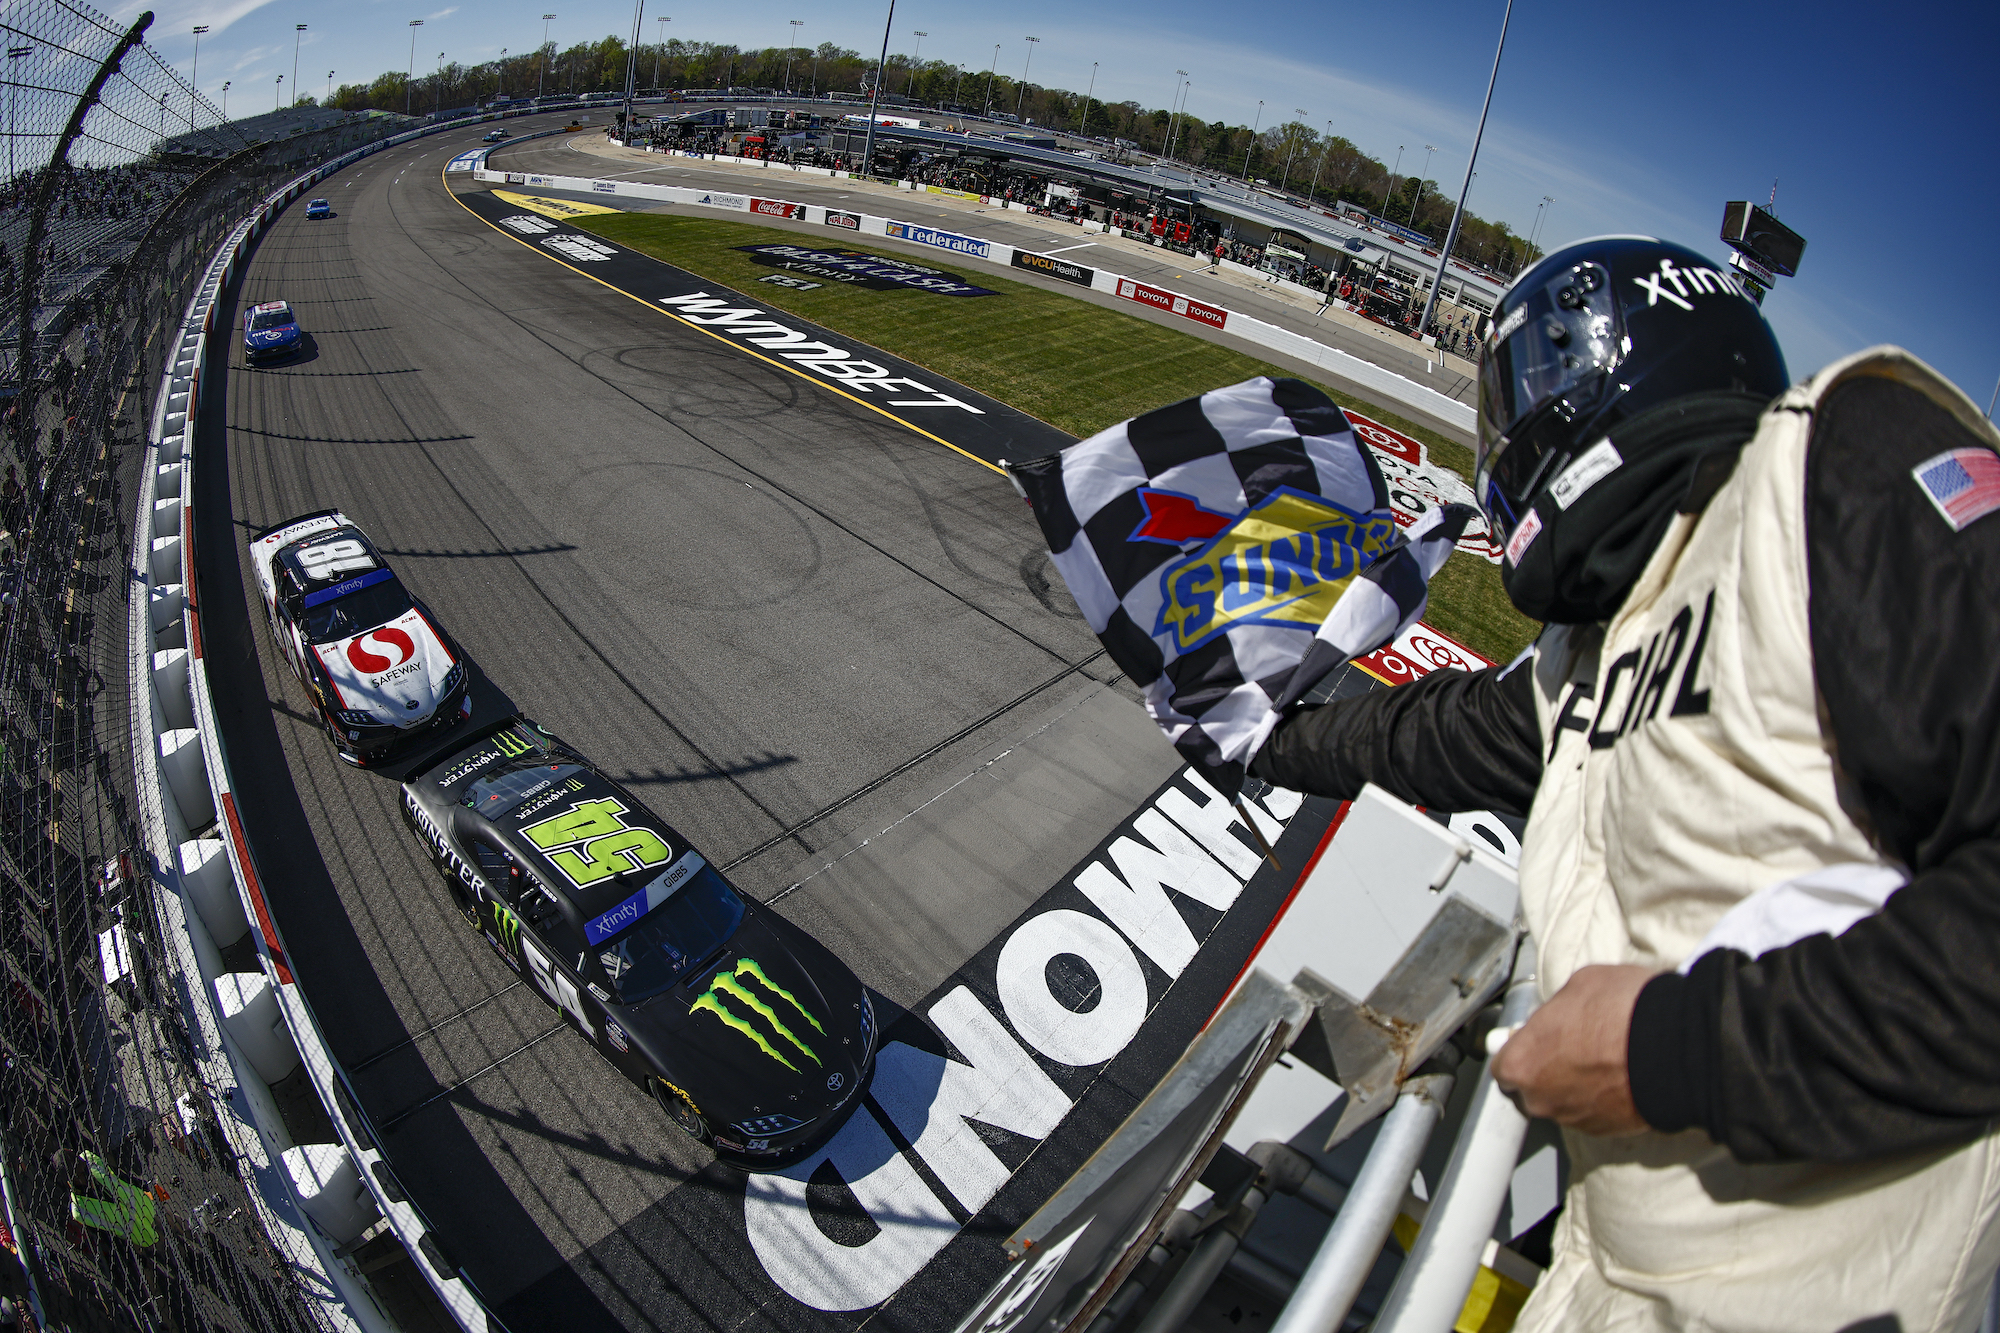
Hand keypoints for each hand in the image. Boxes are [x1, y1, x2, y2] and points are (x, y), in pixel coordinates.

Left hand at [1491, 963, 1655, 1136]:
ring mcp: (1573, 1119)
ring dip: (1575, 1085)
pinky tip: (1618, 1076)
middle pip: (1531, 1088)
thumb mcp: (1579, 986)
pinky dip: (1600, 1099)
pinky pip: (1592, 1113)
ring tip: (1602, 1059)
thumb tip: (1560, 1015)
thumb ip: (1556, 1010)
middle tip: (1572, 1046)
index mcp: (1521, 1063)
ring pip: (1562, 1102)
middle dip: (1546, 1069)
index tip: (1535, 1039)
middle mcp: (1540, 1100)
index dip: (1521, 1048)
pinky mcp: (1606, 1132)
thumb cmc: (1622, 1011)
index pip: (1504, 1064)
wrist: (1677, 1048)